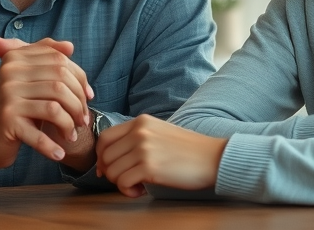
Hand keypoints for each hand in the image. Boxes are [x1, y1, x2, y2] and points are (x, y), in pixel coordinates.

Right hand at [0, 37, 95, 181]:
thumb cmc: (11, 109)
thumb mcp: (25, 80)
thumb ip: (45, 60)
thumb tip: (70, 46)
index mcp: (16, 58)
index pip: (60, 60)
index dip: (80, 79)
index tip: (88, 97)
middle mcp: (10, 72)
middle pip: (61, 82)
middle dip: (78, 103)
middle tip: (82, 120)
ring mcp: (7, 96)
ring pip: (55, 107)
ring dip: (69, 124)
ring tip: (71, 135)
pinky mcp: (6, 120)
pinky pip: (38, 133)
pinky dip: (52, 146)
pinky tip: (58, 153)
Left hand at [95, 115, 226, 197]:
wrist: (212, 157)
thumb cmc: (187, 150)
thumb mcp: (159, 132)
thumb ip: (136, 138)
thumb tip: (108, 159)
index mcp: (140, 122)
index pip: (105, 137)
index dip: (101, 156)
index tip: (107, 168)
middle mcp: (139, 132)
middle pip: (105, 156)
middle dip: (111, 173)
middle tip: (127, 180)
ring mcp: (143, 149)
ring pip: (112, 171)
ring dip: (121, 183)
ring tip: (138, 185)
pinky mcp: (149, 167)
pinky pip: (122, 182)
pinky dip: (128, 191)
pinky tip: (142, 191)